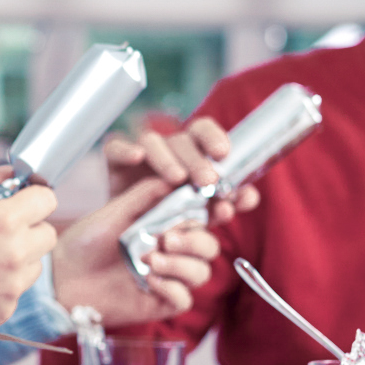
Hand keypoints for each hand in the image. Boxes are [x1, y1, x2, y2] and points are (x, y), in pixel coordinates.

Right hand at [0, 164, 56, 328]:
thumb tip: (10, 174)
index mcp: (3, 222)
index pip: (47, 199)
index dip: (34, 195)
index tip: (22, 198)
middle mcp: (15, 255)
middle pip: (48, 233)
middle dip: (31, 225)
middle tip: (1, 227)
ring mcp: (12, 286)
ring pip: (36, 263)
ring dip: (21, 255)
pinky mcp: (5, 310)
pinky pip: (18, 288)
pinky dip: (5, 281)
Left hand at [51, 176, 218, 326]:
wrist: (62, 275)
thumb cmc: (86, 241)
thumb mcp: (116, 210)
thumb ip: (146, 194)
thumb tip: (177, 177)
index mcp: (166, 225)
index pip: (203, 217)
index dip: (216, 211)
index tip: (219, 205)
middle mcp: (172, 251)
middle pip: (209, 245)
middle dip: (194, 240)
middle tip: (167, 238)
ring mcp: (169, 277)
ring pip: (202, 271)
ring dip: (180, 264)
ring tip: (149, 259)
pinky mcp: (161, 302)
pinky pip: (184, 298)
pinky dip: (170, 287)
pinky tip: (147, 280)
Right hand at [102, 116, 260, 225]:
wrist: (130, 234)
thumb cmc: (170, 216)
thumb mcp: (200, 213)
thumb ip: (224, 203)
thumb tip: (250, 197)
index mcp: (190, 153)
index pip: (203, 131)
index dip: (213, 137)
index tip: (223, 153)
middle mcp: (167, 148)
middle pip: (181, 140)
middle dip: (196, 159)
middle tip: (207, 181)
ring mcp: (140, 152)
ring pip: (152, 141)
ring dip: (167, 158)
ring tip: (177, 180)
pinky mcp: (114, 160)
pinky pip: (115, 146)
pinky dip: (125, 149)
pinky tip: (136, 157)